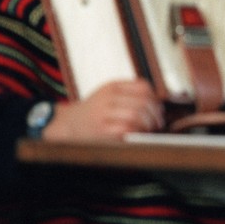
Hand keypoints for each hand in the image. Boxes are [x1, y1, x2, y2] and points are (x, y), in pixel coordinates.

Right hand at [43, 80, 164, 140]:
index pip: (143, 86)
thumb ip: (128, 95)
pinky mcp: (101, 130)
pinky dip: (136, 133)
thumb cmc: (93, 112)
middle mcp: (108, 97)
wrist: (67, 125)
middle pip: (143, 102)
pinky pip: (126, 129)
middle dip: (155, 115)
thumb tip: (157, 107)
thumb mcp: (107, 95)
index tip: (158, 110)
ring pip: (136, 115)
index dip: (155, 99)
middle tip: (157, 124)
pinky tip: (136, 137)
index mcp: (112, 86)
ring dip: (148, 125)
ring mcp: (103, 114)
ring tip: (148, 131)